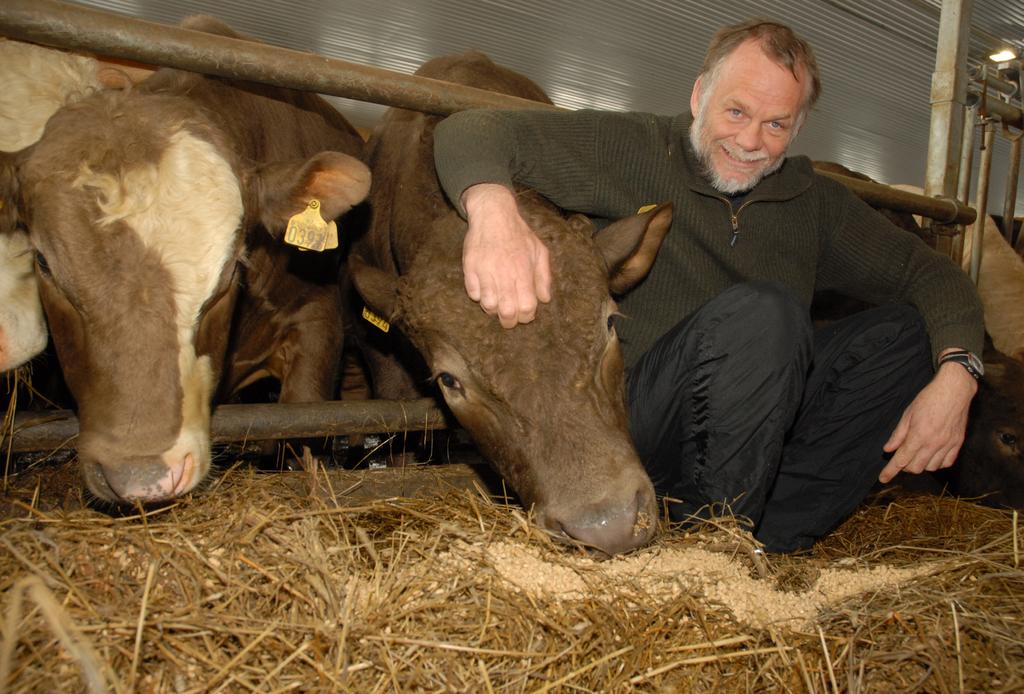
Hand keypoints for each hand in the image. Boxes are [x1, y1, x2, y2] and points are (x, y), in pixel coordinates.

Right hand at [461, 183, 551, 327]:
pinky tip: (485, 289)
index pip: (526, 307)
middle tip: (510, 319)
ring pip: (488, 306)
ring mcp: (485, 271)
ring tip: (497, 303)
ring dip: (493, 309)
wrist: (493, 214)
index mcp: (523, 271)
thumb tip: (544, 299)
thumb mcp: (539, 251)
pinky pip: (472, 294)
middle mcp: (504, 273)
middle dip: (509, 321)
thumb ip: (544, 276)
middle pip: (506, 312)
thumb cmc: (519, 234)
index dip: (527, 316)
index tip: (526, 314)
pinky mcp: (469, 268)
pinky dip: (479, 296)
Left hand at [878, 358, 977, 482]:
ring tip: (917, 454)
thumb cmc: (929, 399)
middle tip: (902, 457)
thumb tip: (888, 449)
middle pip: (915, 467)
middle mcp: (934, 444)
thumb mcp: (908, 414)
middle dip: (905, 466)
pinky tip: (932, 455)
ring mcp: (948, 445)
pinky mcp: (958, 443)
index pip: (901, 460)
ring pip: (931, 468)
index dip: (890, 471)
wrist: (954, 390)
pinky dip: (937, 463)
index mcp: (919, 436)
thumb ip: (898, 434)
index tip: (883, 478)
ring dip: (921, 465)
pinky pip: (947, 463)